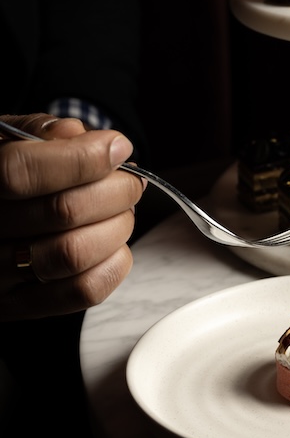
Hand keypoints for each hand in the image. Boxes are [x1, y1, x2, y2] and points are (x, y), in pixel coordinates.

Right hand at [0, 113, 145, 320]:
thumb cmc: (3, 171)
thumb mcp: (4, 139)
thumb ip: (36, 132)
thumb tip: (74, 136)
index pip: (20, 171)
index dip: (82, 158)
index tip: (117, 147)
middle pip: (61, 212)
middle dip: (115, 191)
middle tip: (129, 182)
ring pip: (74, 254)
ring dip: (118, 227)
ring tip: (122, 211)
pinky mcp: (19, 306)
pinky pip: (81, 292)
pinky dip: (114, 264)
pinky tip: (114, 244)